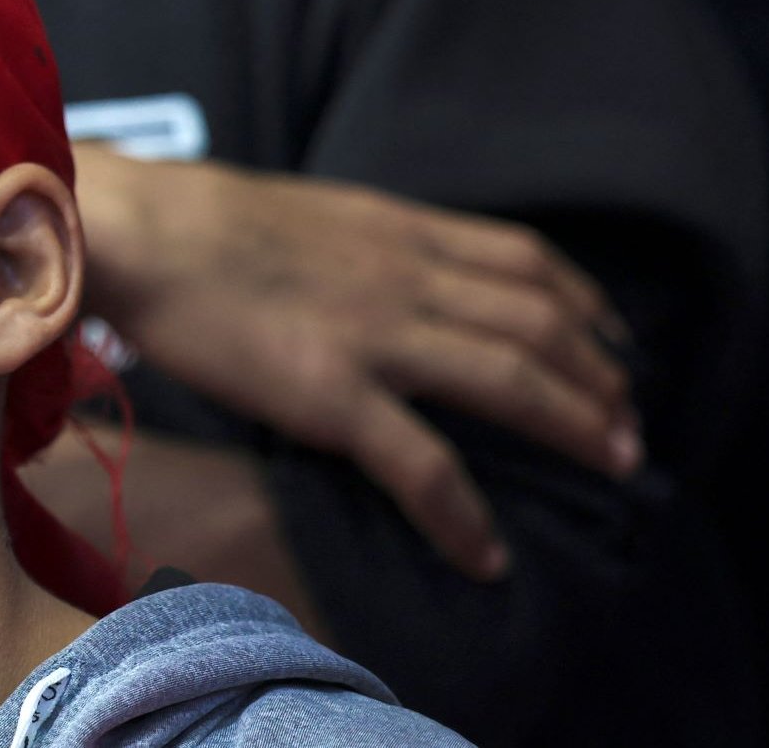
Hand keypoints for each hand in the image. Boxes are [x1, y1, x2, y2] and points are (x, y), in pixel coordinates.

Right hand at [74, 146, 638, 580]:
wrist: (139, 233)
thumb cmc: (198, 223)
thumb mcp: (309, 213)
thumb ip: (365, 243)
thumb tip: (389, 273)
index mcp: (397, 229)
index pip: (524, 259)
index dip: (586, 302)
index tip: (612, 339)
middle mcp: (405, 277)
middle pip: (540, 322)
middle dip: (600, 376)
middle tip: (630, 425)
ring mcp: (374, 335)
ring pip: (511, 381)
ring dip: (575, 425)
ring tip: (613, 465)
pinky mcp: (331, 394)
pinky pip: (421, 464)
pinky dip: (465, 515)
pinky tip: (486, 555)